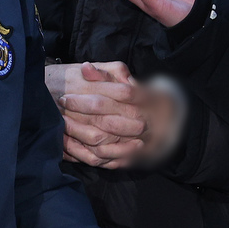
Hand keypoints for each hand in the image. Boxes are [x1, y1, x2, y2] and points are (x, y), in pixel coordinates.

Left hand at [56, 63, 182, 169]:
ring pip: (104, 143)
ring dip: (79, 138)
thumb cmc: (140, 96)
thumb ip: (106, 74)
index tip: (65, 97)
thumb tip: (85, 68)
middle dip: (79, 119)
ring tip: (60, 129)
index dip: (87, 98)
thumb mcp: (127, 80)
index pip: (114, 97)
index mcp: (142, 99)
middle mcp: (141, 122)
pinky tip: (69, 148)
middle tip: (59, 113)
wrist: (169, 121)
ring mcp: (137, 141)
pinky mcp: (132, 157)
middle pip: (106, 122)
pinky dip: (86, 155)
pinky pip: (106, 159)